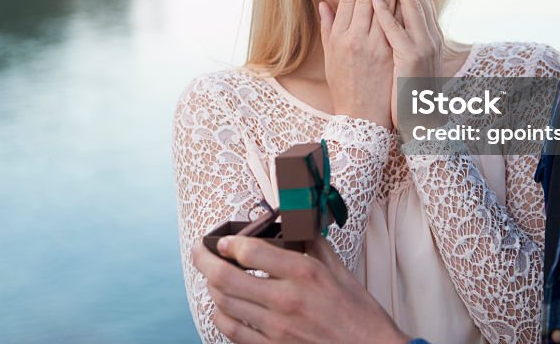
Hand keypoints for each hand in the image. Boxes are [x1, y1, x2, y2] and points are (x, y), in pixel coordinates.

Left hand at [191, 236, 408, 343]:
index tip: (224, 240)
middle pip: (225, 277)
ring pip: (224, 303)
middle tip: (199, 251)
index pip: (249, 251)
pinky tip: (224, 307)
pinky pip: (232, 332)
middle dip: (203, 260)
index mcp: (304, 273)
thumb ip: (314, 247)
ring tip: (211, 277)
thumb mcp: (341, 272)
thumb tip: (296, 228)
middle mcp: (286, 299)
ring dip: (211, 287)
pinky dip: (222, 315)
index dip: (228, 242)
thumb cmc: (360, 315)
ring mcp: (276, 329)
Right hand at [318, 0, 395, 127]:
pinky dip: (398, 4)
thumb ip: (328, 29)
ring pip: (382, 5)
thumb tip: (324, 5)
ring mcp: (372, 46)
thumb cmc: (346, 88)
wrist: (361, 119)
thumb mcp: (332, 58)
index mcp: (340, 36)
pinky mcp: (388, 55)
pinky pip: (395, 23)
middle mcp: (354, 37)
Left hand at [371, 0, 444, 127]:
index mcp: (428, 34)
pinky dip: (385, 10)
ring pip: (409, 6)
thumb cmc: (410, 91)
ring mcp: (422, 46)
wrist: (422, 121)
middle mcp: (430, 36)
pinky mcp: (410, 58)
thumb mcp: (408, 58)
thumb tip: (399, 21)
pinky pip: (394, 30)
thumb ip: (402, 34)